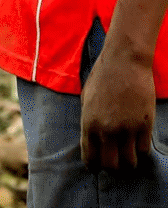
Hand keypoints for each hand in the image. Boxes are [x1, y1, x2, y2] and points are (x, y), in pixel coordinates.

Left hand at [81, 47, 154, 171]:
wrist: (124, 62)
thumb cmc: (102, 75)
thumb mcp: (87, 96)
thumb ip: (89, 117)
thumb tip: (92, 135)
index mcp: (88, 122)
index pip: (90, 156)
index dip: (93, 165)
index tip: (96, 168)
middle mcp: (106, 129)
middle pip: (110, 165)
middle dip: (112, 167)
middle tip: (114, 164)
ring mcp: (126, 129)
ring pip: (129, 162)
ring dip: (128, 162)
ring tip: (127, 155)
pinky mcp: (144, 125)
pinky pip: (143, 150)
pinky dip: (141, 150)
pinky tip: (138, 143)